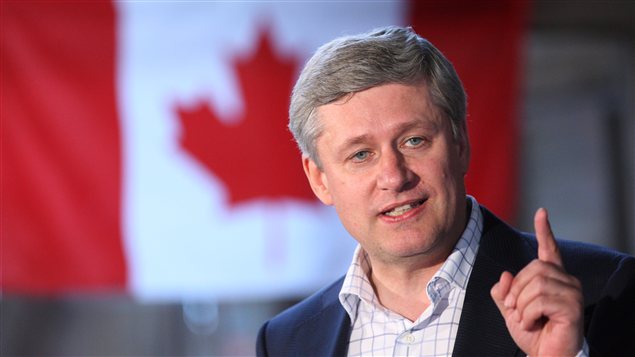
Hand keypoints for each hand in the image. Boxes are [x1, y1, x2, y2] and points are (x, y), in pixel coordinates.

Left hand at [490, 208, 583, 355]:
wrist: (544, 356)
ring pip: (535, 284)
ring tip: (525, 319)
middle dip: (516, 290)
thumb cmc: (531, 332)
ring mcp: (572, 293)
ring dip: (521, 305)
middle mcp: (566, 281)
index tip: (541, 212)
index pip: (549, 249)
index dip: (544, 230)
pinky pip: (540, 301)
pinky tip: (532, 324)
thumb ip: (504, 291)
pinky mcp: (573, 308)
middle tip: (515, 310)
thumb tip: (506, 274)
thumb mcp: (510, 309)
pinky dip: (527, 315)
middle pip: (533, 268)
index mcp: (552, 278)